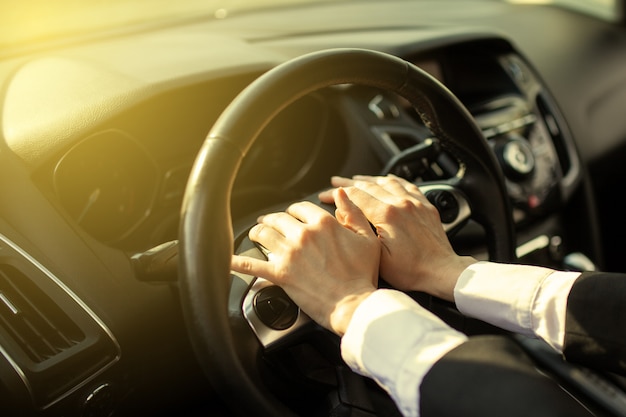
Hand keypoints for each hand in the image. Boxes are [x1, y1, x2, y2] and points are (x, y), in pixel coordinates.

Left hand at [231, 188, 379, 335]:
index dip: (294, 210)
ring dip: (257, 232)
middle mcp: (303, 235)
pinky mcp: (280, 275)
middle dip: (272, 220)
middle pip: (278, 218)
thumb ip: (353, 212)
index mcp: (323, 223)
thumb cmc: (362, 275)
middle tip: (268, 223)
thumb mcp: (367, 238)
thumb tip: (341, 194)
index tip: (293, 216)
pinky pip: (252, 266)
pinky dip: (237, 261)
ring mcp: (289, 254)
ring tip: (255, 234)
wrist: (354, 305)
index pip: (299, 207)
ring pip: (263, 234)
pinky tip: (227, 259)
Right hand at [319, 175, 475, 300]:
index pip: (355, 195)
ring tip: (356, 179)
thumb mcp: (377, 256)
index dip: (336, 193)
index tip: (326, 195)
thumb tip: (344, 213)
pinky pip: (407, 185)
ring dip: (369, 179)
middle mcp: (401, 203)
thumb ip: (359, 231)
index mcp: (387, 215)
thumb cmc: (412, 271)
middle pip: (369, 185)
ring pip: (387, 181)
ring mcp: (415, 203)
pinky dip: (393, 180)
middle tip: (335, 182)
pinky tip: (388, 179)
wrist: (442, 271)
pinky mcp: (426, 206)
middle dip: (348, 183)